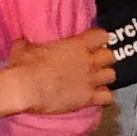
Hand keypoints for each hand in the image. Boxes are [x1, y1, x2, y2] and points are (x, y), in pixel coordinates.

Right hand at [0, 31, 118, 117]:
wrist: (26, 89)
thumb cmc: (25, 66)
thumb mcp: (25, 48)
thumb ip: (30, 44)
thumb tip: (24, 42)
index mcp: (77, 45)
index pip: (102, 36)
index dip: (100, 39)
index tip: (94, 43)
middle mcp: (88, 61)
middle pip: (111, 56)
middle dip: (105, 59)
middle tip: (96, 62)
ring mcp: (90, 80)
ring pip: (112, 76)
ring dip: (106, 78)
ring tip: (97, 80)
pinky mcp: (88, 99)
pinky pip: (108, 98)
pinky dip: (105, 97)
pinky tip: (97, 98)